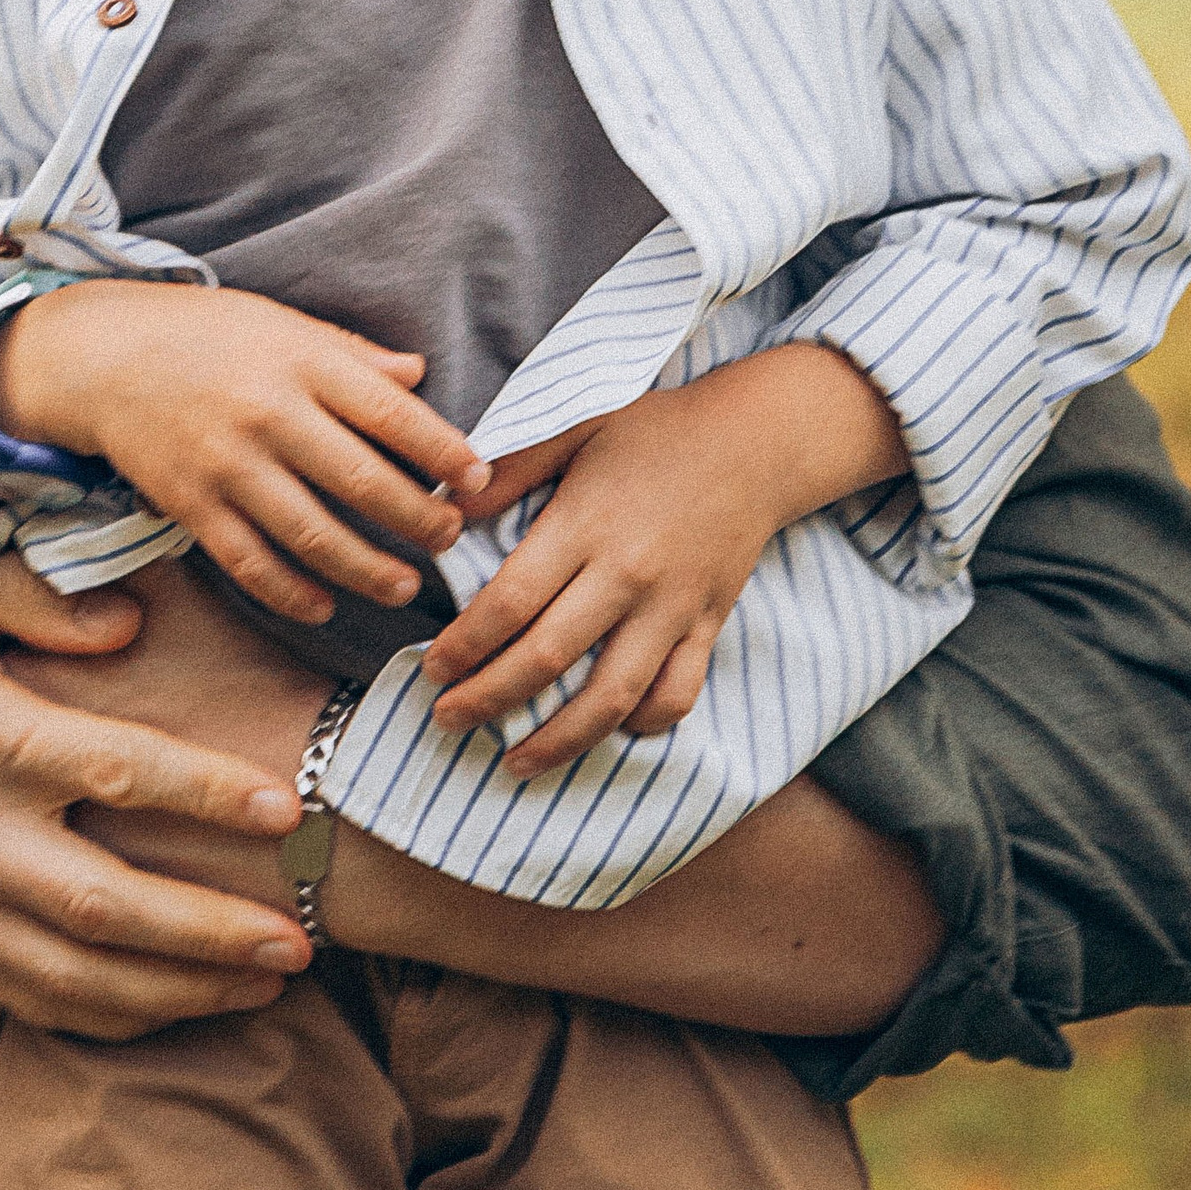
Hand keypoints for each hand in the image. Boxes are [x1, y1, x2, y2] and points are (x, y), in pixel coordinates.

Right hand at [0, 279, 487, 625]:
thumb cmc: (202, 334)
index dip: (443, 452)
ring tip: (405, 586)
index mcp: (300, 362)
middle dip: (419, 520)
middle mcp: (268, 414)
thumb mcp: (280, 323)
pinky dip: (291, 592)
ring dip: (368, 570)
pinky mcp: (191, 505)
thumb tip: (419, 375)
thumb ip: (350, 354)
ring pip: (312, 535)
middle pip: (362, 482)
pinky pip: (250, 561)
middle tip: (451, 538)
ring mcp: (227, 464)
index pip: (390, 414)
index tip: (480, 479)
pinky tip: (324, 605)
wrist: (99, 355)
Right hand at [0, 555, 317, 1036]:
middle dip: (208, 932)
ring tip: (266, 982)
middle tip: (299, 940)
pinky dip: (111, 1016)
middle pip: (99, 903)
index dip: (203, 793)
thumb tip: (130, 623)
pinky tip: (184, 1002)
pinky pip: (26, 999)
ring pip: (68, 974)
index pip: (107, 770)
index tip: (286, 807)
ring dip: (176, 992)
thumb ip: (33, 589)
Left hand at [421, 347, 908, 775]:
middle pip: (548, 658)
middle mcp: (627, 575)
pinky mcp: (707, 626)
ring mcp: (672, 608)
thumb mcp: (575, 427)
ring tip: (514, 761)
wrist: (756, 443)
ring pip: (611, 697)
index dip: (466, 644)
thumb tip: (445, 508)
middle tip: (447, 719)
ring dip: (558, 739)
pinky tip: (604, 733)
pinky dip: (641, 724)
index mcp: (585, 524)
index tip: (434, 668)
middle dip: (488, 699)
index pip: (511, 601)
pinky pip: (675, 694)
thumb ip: (510, 468)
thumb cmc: (654, 432)